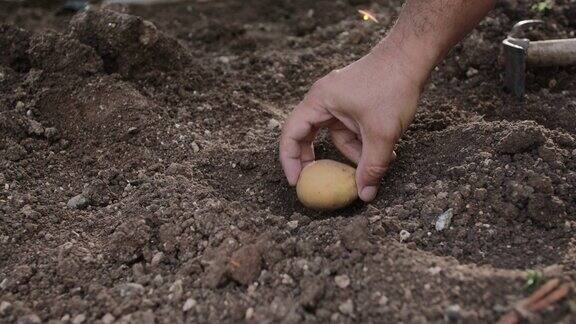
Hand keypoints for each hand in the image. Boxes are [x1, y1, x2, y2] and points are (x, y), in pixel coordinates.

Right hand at [279, 44, 427, 201]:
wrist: (412, 56)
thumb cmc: (393, 86)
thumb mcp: (382, 133)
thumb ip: (372, 166)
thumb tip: (365, 195)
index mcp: (319, 101)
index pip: (291, 134)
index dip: (290, 160)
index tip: (297, 182)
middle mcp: (323, 100)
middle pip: (307, 135)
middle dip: (316, 161)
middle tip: (318, 183)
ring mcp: (338, 101)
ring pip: (335, 135)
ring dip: (353, 152)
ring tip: (378, 162)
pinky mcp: (353, 103)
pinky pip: (349, 129)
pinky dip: (363, 142)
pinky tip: (386, 151)